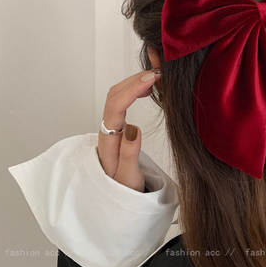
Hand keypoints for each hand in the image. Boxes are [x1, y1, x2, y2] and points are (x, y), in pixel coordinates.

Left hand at [97, 69, 161, 191]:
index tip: (152, 79)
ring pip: (116, 94)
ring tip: (155, 77)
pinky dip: (133, 89)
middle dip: (134, 79)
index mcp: (108, 141)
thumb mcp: (127, 178)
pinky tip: (147, 88)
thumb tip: (133, 129)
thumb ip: (129, 155)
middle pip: (114, 94)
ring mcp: (111, 125)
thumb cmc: (123, 188)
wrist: (116, 193)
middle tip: (158, 73)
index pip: (116, 106)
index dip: (133, 89)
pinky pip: (121, 100)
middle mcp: (106, 130)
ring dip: (134, 82)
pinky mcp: (117, 125)